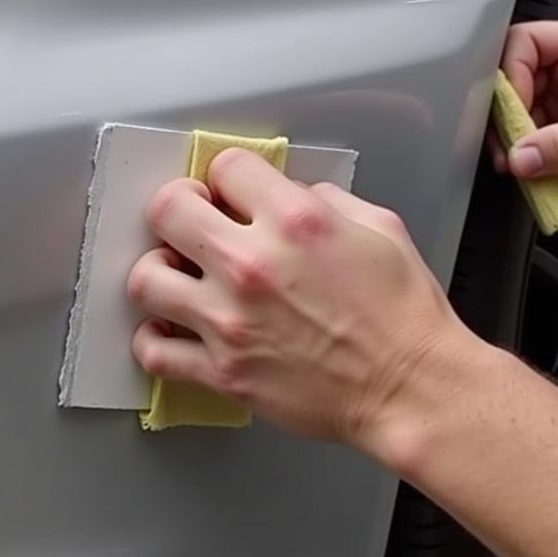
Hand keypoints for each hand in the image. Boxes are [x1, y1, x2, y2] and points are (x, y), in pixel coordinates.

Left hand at [127, 150, 475, 455]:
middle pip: (167, 209)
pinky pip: (155, 350)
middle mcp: (254, 265)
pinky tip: (173, 328)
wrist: (411, 389)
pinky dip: (155, 337)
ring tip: (178, 276)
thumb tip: (291, 197)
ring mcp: (231, 321)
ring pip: (146, 279)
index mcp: (296, 221)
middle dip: (179, 207)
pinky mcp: (224, 371)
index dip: (228, 176)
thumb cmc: (404, 315)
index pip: (226, 166)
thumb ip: (326, 201)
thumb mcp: (379, 228)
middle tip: (192, 222)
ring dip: (159, 271)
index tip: (230, 191)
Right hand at [494, 18, 557, 185]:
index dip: (509, 77)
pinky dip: (524, 155)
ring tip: (518, 163)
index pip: (523, 44)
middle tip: (506, 144)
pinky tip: (529, 168)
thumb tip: (522, 156)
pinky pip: (529, 137)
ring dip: (512, 139)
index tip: (511, 113)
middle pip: (511, 80)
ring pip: (516, 112)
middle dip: (505, 115)